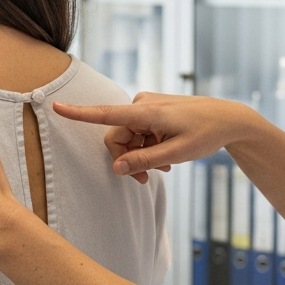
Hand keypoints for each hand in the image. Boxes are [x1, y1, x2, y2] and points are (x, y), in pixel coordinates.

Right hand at [52, 92, 260, 181]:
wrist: (229, 119)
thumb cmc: (205, 133)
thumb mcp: (176, 154)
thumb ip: (144, 161)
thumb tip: (116, 167)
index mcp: (145, 112)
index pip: (105, 114)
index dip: (78, 113)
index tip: (55, 105)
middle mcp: (141, 105)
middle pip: (117, 137)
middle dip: (128, 159)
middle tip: (146, 179)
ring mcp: (147, 107)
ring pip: (128, 138)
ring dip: (141, 155)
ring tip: (165, 167)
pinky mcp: (152, 110)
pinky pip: (139, 133)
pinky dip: (148, 147)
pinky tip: (166, 157)